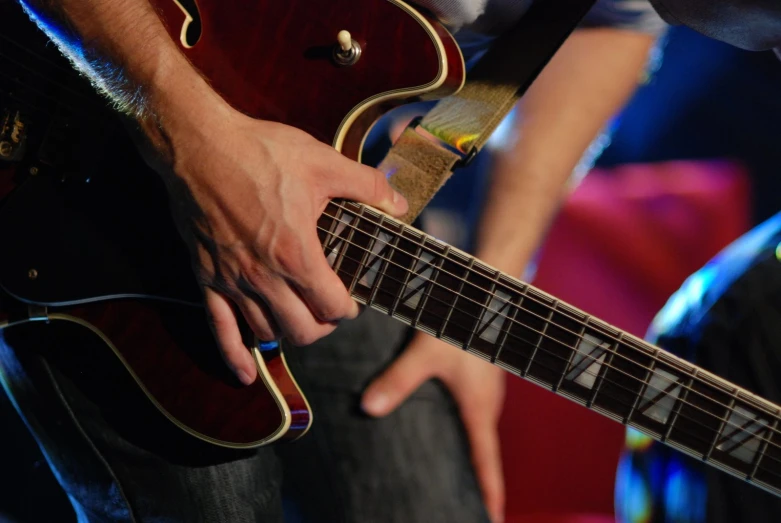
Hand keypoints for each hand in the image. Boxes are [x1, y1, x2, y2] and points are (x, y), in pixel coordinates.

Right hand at [155, 99, 407, 384]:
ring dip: (289, 333)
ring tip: (299, 319)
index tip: (352, 300)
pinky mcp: (206, 278)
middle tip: (329, 311)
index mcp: (297, 254)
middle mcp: (265, 277)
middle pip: (304, 330)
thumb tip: (399, 203)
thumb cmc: (259, 151)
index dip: (348, 309)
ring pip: (268, 333)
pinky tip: (245, 375)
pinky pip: (220, 330)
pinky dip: (234, 356)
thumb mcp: (323, 161)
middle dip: (324, 326)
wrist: (198, 145)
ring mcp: (233, 282)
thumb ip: (366, 186)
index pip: (332, 306)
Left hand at [362, 332, 505, 522]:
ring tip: (451, 478)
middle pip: (482, 453)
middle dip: (475, 482)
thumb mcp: (426, 353)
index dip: (489, 494)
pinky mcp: (476, 379)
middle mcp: (485, 405)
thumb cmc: (461, 324)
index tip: (491, 520)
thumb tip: (367, 408)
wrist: (486, 295)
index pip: (487, 462)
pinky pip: (470, 415)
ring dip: (468, 456)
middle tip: (463, 508)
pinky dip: (462, 432)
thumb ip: (398, 380)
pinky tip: (442, 430)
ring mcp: (483, 392)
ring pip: (475, 433)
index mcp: (478, 409)